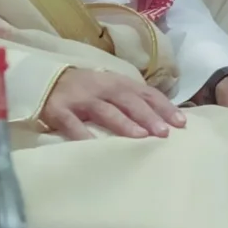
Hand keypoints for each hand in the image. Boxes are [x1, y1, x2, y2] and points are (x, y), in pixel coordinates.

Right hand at [42, 67, 185, 140]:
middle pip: (129, 101)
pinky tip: (94, 147)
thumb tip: (163, 120)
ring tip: (141, 136)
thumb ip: (133, 100)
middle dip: (148, 116)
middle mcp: (102, 88)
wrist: (45, 80)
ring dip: (124, 123)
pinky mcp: (59, 110)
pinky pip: (72, 124)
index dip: (164, 107)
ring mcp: (80, 99)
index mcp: (118, 83)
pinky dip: (82, 135)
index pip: (146, 93)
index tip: (181, 123)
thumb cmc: (87, 89)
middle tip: (164, 132)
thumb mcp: (111, 88)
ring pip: (105, 110)